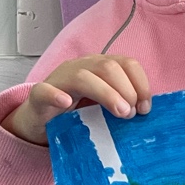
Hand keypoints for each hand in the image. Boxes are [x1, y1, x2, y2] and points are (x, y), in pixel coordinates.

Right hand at [2, 55, 150, 145]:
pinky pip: (44, 90)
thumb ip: (123, 103)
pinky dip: (55, 95)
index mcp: (100, 66)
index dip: (141, 83)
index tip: (146, 108)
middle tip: (131, 114)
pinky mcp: (38, 95)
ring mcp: (59, 79)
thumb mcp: (104, 105)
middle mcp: (81, 67)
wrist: (40, 120)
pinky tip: (66, 102)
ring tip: (120, 113)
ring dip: (106, 94)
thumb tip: (145, 111)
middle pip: (108, 67)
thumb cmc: (77, 112)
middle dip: (126, 90)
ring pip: (82, 77)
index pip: (126, 64)